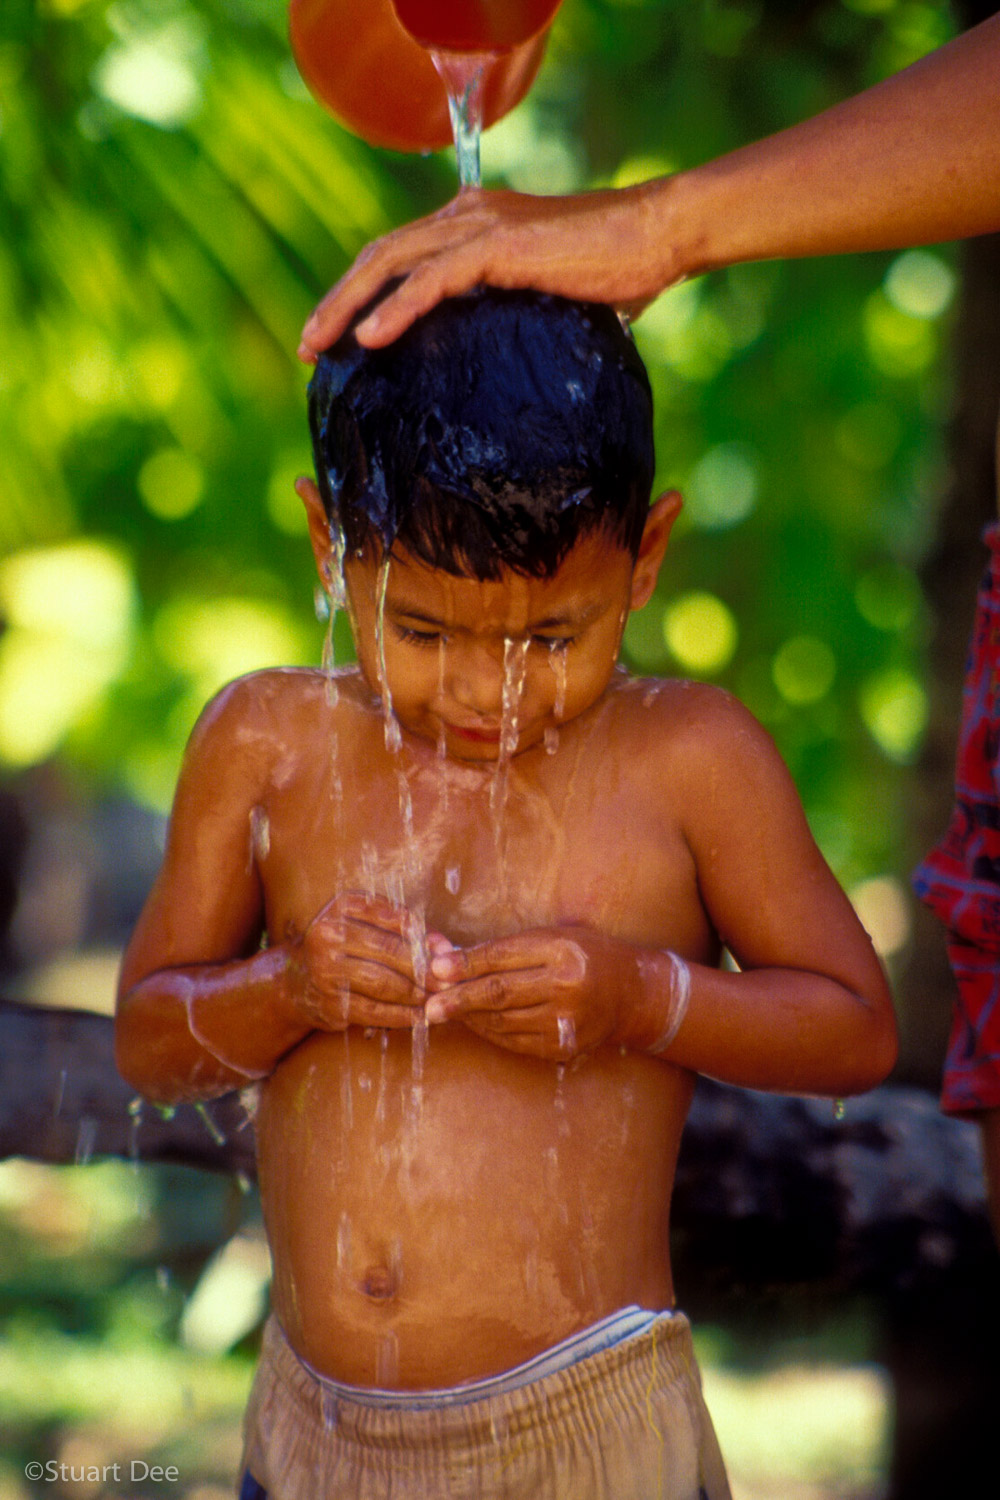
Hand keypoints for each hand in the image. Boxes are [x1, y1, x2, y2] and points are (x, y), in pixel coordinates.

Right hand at [288, 891, 434, 1031]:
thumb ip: (406, 930)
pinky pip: (373, 1011)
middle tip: (449, 982)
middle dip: (425, 969)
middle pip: (390, 951)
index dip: (426, 938)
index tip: (448, 955)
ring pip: (383, 983)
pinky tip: (418, 1017)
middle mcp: (330, 934)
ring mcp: (325, 969)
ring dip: (416, 994)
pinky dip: (401, 1016)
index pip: (396, 918)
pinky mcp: (329, 1001)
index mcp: (343, 906)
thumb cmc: (345, 947)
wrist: (296, 980)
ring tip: (438, 999)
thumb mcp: (367, 925)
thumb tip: (444, 947)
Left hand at [298, 182, 680, 358]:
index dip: (360, 295)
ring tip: (318, 347)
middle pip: (380, 256)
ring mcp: (480, 227)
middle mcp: (467, 216)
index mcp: (474, 225)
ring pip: (391, 264)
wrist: (660, 236)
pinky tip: (370, 338)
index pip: (399, 256)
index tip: (335, 339)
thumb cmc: (620, 271)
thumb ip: (515, 313)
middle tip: (307, 348)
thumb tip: (506, 365)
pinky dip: (395, 309)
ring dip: (348, 307)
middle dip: (336, 302)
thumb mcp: (550, 297)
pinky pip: (431, 279)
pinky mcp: (498, 245)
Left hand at [423, 925, 645, 1060]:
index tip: (435, 967)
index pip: (503, 957)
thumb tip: (444, 954)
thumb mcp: (551, 937)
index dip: (466, 964)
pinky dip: (489, 1032)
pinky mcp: (562, 1046)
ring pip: (502, 1020)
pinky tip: (473, 1022)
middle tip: (429, 1004)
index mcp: (562, 951)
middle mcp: (566, 986)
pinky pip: (514, 1041)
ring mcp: (566, 1020)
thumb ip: (501, 948)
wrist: (633, 993)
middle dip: (459, 998)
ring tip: (444, 1011)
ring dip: (469, 1016)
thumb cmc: (585, 954)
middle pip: (499, 993)